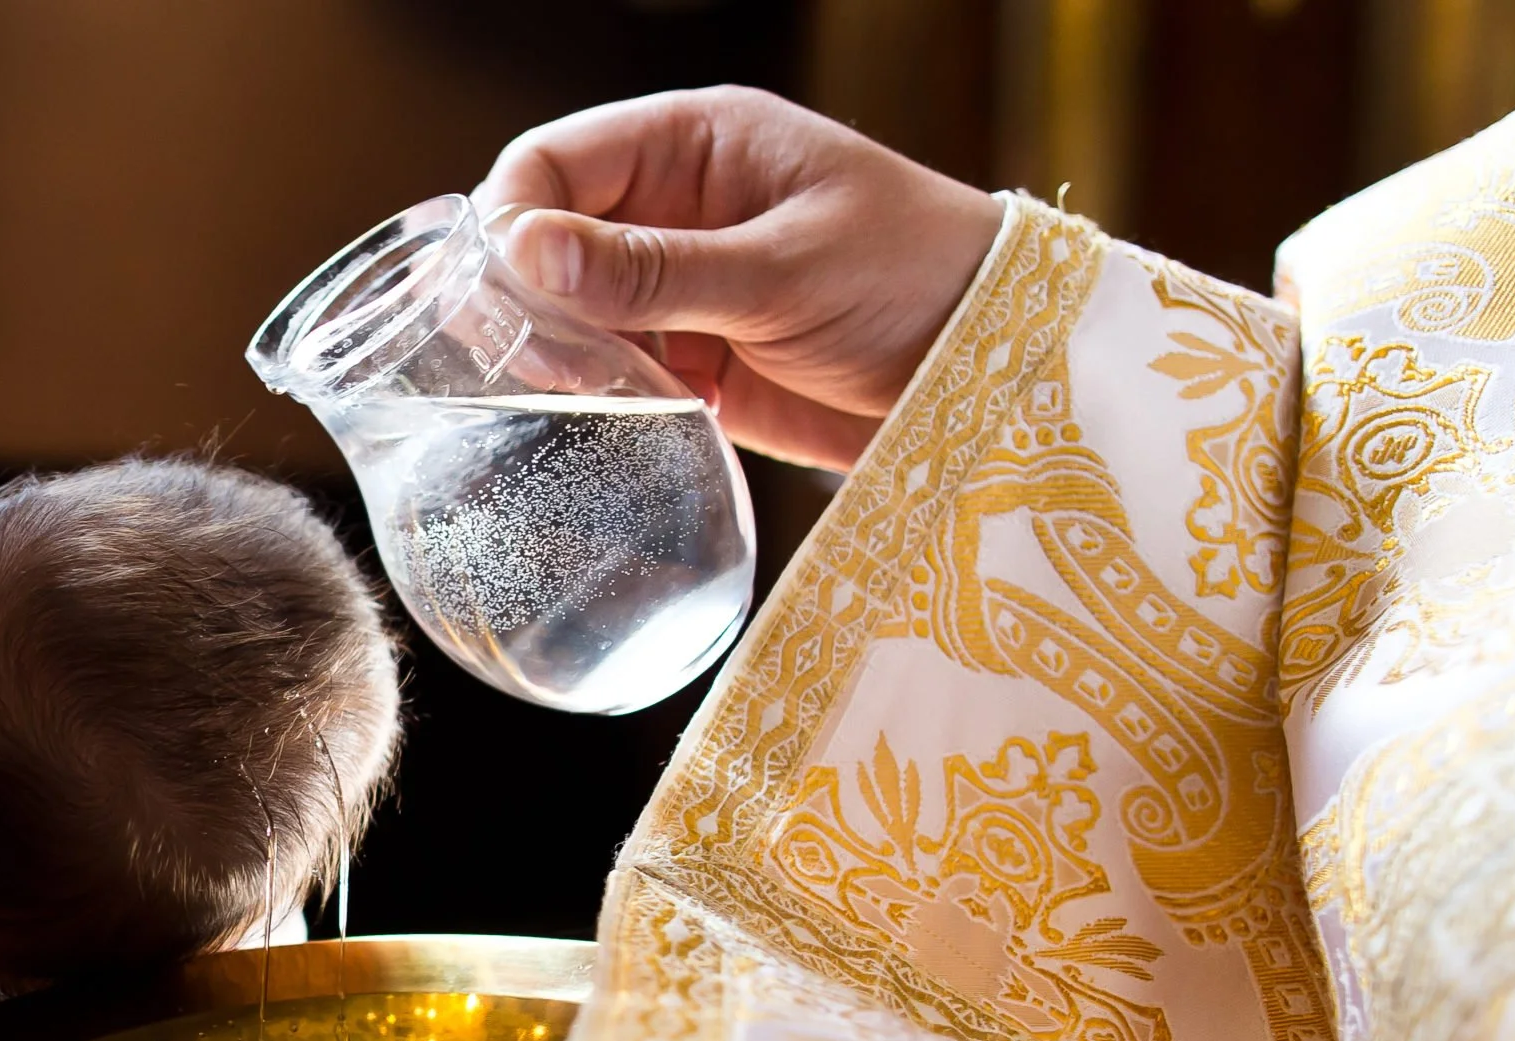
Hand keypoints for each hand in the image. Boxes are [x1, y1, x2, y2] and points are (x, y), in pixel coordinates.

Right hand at [474, 86, 1002, 470]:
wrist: (1000, 371)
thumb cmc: (914, 278)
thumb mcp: (782, 270)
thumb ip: (653, 270)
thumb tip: (523, 251)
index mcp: (693, 147)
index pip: (552, 165)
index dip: (514, 224)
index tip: (514, 297)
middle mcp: (673, 211)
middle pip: (546, 242)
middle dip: (531, 300)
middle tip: (556, 362)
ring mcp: (680, 290)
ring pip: (570, 316)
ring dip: (566, 357)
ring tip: (601, 393)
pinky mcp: (696, 365)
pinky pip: (615, 377)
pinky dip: (606, 402)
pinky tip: (631, 419)